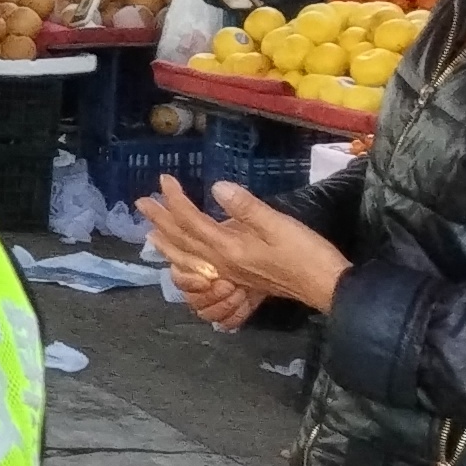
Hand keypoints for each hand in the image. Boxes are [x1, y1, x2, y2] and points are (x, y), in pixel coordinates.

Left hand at [144, 176, 345, 322]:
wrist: (324, 286)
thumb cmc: (306, 253)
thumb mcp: (279, 225)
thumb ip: (246, 207)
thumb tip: (217, 187)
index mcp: (229, 247)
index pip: (191, 220)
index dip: (174, 199)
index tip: (164, 179)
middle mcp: (222, 262)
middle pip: (182, 239)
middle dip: (160, 220)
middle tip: (140, 202)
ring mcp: (228, 271)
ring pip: (188, 256)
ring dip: (167, 241)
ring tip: (149, 232)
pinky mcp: (237, 276)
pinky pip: (199, 266)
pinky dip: (184, 258)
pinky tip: (182, 256)